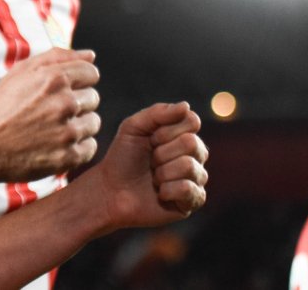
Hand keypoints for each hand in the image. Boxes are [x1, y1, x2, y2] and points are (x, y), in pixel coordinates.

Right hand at [0, 47, 100, 183]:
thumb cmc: (0, 107)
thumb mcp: (20, 72)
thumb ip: (57, 57)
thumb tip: (91, 56)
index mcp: (54, 78)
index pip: (92, 73)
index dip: (77, 81)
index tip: (59, 92)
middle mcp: (64, 103)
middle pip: (93, 98)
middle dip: (76, 103)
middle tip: (50, 113)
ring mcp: (68, 131)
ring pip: (93, 123)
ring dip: (77, 126)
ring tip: (51, 130)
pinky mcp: (69, 157)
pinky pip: (90, 147)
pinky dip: (76, 148)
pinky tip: (55, 145)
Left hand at [92, 101, 208, 232]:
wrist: (111, 190)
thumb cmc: (123, 157)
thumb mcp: (133, 127)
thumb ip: (157, 113)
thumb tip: (186, 106)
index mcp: (183, 134)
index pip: (192, 122)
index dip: (166, 131)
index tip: (150, 139)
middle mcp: (195, 155)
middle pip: (191, 143)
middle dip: (161, 152)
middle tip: (150, 161)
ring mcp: (196, 178)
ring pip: (189, 166)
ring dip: (162, 173)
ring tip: (154, 178)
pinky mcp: (193, 201)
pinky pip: (189, 190)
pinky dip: (167, 190)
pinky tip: (160, 193)